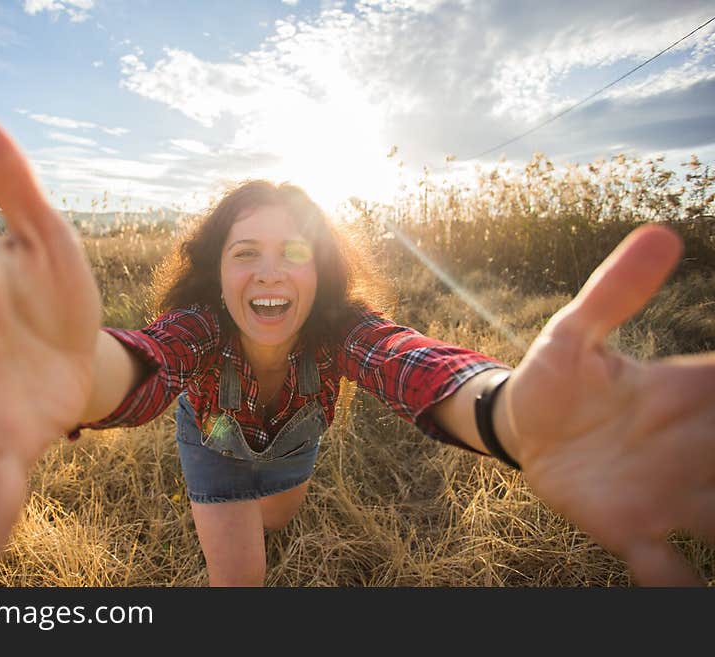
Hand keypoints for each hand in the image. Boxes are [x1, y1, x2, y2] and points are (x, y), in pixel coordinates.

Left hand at [501, 224, 713, 584]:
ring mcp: (670, 494)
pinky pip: (669, 569)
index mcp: (688, 394)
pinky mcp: (633, 528)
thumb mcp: (576, 330)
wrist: (522, 423)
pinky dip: (681, 587)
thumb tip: (660, 233)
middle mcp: (695, 447)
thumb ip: (614, 291)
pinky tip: (685, 601)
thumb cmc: (557, 374)